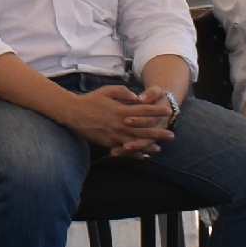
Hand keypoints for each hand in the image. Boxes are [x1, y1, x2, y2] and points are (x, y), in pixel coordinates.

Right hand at [61, 84, 177, 159]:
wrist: (74, 113)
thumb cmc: (91, 100)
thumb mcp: (107, 91)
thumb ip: (123, 92)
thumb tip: (137, 97)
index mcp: (121, 110)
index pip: (144, 111)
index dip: (157, 111)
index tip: (168, 112)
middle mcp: (120, 124)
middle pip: (143, 129)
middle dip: (158, 132)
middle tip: (171, 135)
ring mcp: (114, 135)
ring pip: (135, 142)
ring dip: (149, 145)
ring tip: (160, 148)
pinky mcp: (109, 143)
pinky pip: (124, 150)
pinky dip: (134, 154)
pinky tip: (143, 156)